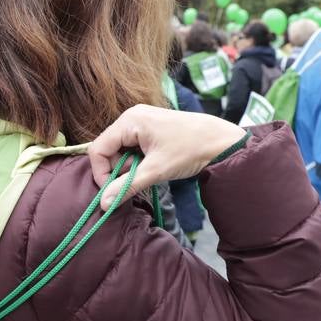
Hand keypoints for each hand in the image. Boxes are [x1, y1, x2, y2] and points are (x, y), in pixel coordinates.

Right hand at [87, 105, 245, 208]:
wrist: (222, 141)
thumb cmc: (190, 150)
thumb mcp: (156, 171)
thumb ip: (127, 186)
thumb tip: (103, 203)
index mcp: (129, 121)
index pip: (98, 148)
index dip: (101, 172)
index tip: (112, 190)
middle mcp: (131, 117)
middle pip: (108, 148)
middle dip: (117, 169)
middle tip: (136, 180)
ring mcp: (141, 121)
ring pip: (120, 149)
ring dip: (129, 166)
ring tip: (148, 172)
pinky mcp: (150, 128)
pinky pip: (132, 147)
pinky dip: (137, 161)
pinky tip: (152, 165)